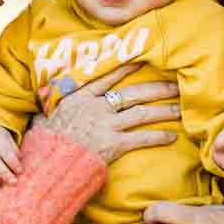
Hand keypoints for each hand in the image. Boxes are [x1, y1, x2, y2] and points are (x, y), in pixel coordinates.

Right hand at [30, 63, 178, 164]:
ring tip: (181, 108)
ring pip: (142, 113)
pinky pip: (141, 138)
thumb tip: (41, 114)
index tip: (142, 59)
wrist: (48, 164)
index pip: (107, 77)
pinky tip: (172, 137)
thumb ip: (48, 114)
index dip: (126, 67)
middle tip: (177, 84)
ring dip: (165, 110)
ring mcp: (106, 125)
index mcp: (80, 98)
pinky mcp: (113, 144)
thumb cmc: (44, 146)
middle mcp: (96, 108)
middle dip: (158, 88)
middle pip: (134, 93)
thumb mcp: (44, 121)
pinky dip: (158, 137)